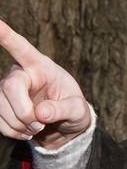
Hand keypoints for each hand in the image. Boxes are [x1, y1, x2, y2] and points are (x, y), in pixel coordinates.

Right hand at [0, 20, 91, 148]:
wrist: (63, 127)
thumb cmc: (73, 111)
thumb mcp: (77, 110)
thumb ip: (63, 110)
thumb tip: (41, 113)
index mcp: (41, 66)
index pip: (22, 48)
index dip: (7, 36)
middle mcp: (20, 74)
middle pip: (9, 87)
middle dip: (24, 111)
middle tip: (40, 124)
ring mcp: (6, 89)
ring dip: (18, 124)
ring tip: (36, 128)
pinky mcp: (0, 105)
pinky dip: (11, 131)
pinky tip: (25, 132)